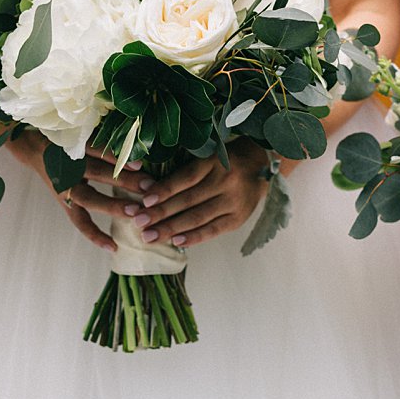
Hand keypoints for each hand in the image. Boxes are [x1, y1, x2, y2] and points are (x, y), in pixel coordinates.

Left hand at [5, 130, 155, 252]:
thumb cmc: (59, 170)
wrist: (33, 143)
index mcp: (64, 198)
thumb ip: (90, 196)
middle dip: (115, 206)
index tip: (114, 248)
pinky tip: (135, 163)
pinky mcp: (74, 143)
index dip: (95, 235)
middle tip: (139, 212)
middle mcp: (66, 183)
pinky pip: (97, 149)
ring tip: (146, 184)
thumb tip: (127, 212)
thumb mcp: (67, 186)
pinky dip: (116, 157)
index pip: (79, 221)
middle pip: (90, 198)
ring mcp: (70, 162)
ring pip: (97, 172)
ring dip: (122, 179)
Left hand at [130, 141, 270, 249]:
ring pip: (198, 217)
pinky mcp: (238, 218)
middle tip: (139, 222)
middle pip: (188, 200)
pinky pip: (213, 230)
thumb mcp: (206, 157)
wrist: (260, 166)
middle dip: (161, 213)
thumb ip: (184, 172)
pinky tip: (176, 241)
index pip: (186, 178)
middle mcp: (225, 181)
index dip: (164, 190)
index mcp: (214, 162)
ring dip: (171, 228)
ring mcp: (233, 201)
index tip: (144, 201)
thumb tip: (149, 189)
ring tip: (150, 236)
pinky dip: (194, 237)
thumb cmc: (223, 161)